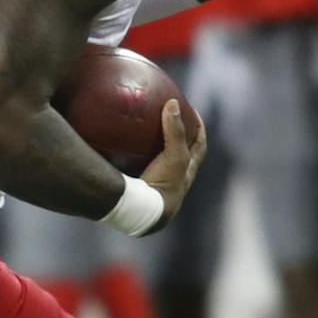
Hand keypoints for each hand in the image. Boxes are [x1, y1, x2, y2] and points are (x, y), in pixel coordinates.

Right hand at [141, 98, 208, 227]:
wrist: (141, 214)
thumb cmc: (162, 185)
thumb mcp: (173, 156)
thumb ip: (174, 130)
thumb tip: (173, 103)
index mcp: (187, 173)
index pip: (199, 146)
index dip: (199, 129)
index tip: (194, 113)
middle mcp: (175, 183)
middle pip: (182, 157)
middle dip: (180, 141)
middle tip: (169, 122)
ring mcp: (157, 190)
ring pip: (161, 168)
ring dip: (156, 154)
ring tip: (143, 137)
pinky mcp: (139, 195)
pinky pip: (137, 173)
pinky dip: (132, 163)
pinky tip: (118, 154)